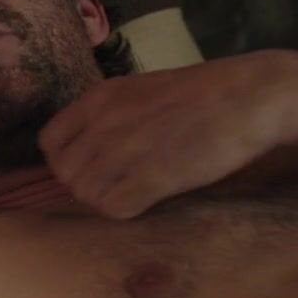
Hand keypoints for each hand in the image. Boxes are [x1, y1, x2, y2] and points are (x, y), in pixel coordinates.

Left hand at [38, 50, 297, 218]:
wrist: (247, 97)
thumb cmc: (199, 93)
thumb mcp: (139, 89)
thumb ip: (106, 114)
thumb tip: (84, 146)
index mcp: (99, 98)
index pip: (49, 142)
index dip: (63, 160)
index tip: (86, 165)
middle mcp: (105, 123)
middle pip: (66, 173)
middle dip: (84, 184)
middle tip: (114, 182)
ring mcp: (127, 150)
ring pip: (87, 194)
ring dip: (105, 198)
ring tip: (133, 189)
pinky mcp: (154, 177)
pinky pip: (115, 207)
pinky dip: (125, 209)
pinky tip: (146, 197)